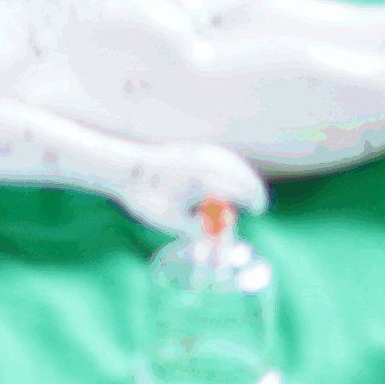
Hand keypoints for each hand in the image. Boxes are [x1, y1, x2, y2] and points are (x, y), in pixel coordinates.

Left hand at [125, 142, 271, 226]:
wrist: (126, 170)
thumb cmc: (148, 198)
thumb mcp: (174, 222)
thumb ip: (198, 229)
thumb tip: (218, 235)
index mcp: (204, 182)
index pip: (240, 190)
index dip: (253, 200)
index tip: (258, 209)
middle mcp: (204, 163)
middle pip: (239, 173)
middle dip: (251, 188)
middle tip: (257, 201)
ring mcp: (197, 152)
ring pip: (229, 160)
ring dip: (241, 173)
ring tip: (247, 187)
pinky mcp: (188, 148)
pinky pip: (216, 154)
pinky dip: (227, 163)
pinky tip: (229, 171)